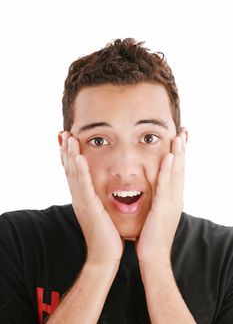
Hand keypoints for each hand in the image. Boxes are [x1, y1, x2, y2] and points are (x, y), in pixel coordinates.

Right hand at [60, 131, 123, 265]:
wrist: (105, 254)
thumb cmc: (106, 233)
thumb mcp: (99, 211)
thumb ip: (97, 199)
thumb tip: (98, 189)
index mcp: (82, 197)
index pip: (73, 173)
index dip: (69, 156)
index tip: (68, 140)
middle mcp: (78, 197)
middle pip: (70, 170)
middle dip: (67, 151)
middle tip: (64, 133)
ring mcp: (82, 202)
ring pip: (74, 174)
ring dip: (71, 155)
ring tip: (69, 138)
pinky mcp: (89, 207)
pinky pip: (84, 186)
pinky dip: (80, 171)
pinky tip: (79, 158)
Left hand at [135, 131, 185, 264]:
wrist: (153, 257)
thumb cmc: (152, 235)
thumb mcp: (157, 213)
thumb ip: (158, 199)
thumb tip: (155, 189)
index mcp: (173, 198)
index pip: (178, 172)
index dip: (180, 155)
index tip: (180, 139)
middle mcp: (175, 198)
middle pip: (181, 169)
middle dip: (183, 149)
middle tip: (184, 131)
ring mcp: (171, 203)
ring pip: (176, 174)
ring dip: (178, 154)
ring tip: (180, 137)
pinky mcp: (163, 209)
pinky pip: (165, 186)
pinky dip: (168, 171)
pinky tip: (170, 157)